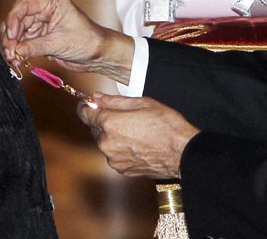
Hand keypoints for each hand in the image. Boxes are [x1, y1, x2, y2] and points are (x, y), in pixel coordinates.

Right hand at [2, 0, 134, 84]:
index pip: (23, 5)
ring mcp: (39, 20)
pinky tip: (17, 60)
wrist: (97, 54)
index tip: (11, 37)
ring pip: (16, 31)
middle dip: (11, 37)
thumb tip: (14, 52)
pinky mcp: (38, 34)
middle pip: (16, 19)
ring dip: (12, 45)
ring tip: (13, 59)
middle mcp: (43, 7)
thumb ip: (34, 47)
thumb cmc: (87, 41)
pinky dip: (17, 50)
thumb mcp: (59, 43)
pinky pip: (21, 40)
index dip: (13, 20)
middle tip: (10, 54)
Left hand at [78, 94, 199, 178]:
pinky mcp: (123, 170)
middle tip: (125, 117)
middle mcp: (106, 143)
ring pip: (106, 143)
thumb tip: (96, 97)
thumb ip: (114, 101)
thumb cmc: (165, 125)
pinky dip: (122, 150)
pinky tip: (138, 144)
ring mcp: (114, 159)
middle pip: (95, 129)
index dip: (87, 107)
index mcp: (109, 123)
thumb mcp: (142, 103)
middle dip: (105, 122)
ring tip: (136, 132)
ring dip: (114, 137)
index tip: (90, 104)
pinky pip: (115, 156)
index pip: (85, 114)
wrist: (182, 152)